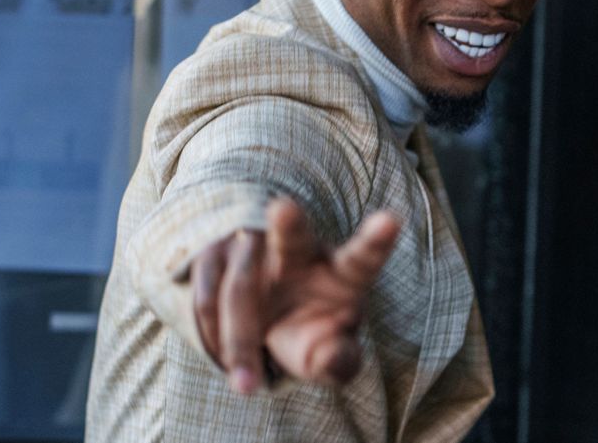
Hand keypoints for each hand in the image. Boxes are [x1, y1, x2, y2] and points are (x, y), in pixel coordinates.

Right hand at [189, 197, 400, 394]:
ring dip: (239, 340)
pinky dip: (214, 335)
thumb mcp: (327, 355)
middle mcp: (299, 249)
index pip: (362, 258)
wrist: (258, 325)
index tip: (390, 222)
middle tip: (282, 209)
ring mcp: (252, 247)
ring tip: (246, 388)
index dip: (375, 242)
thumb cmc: (308, 333)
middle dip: (288, 222)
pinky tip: (226, 360)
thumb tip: (329, 355)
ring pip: (239, 286)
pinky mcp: (212, 257)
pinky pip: (207, 298)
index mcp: (341, 270)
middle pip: (293, 235)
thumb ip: (338, 361)